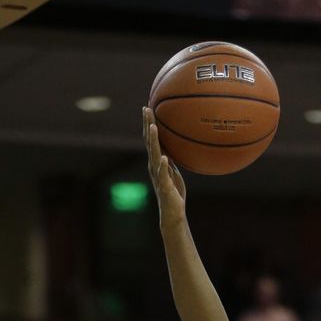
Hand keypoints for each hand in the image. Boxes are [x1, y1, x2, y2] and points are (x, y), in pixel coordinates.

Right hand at [143, 105, 186, 227]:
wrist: (172, 213)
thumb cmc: (174, 192)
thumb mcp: (173, 171)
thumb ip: (171, 159)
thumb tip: (172, 146)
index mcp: (156, 161)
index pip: (151, 139)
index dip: (148, 123)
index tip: (148, 107)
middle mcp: (154, 166)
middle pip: (149, 142)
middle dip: (147, 124)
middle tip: (146, 108)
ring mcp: (159, 175)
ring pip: (154, 155)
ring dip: (154, 141)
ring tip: (154, 127)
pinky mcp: (165, 186)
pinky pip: (164, 174)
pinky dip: (164, 166)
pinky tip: (164, 157)